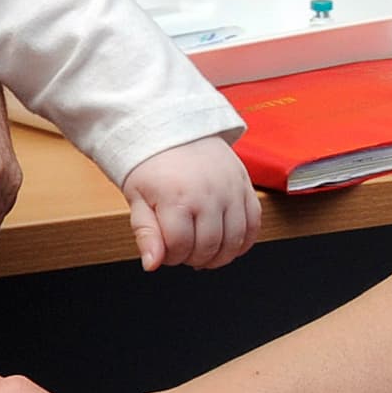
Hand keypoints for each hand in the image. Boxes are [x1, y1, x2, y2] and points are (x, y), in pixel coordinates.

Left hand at [119, 136, 260, 269]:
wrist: (175, 128)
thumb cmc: (153, 163)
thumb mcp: (138, 198)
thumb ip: (146, 233)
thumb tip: (152, 264)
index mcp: (177, 197)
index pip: (179, 247)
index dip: (170, 257)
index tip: (165, 251)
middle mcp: (209, 194)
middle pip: (208, 247)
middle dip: (193, 258)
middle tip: (183, 251)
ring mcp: (231, 190)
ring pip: (234, 241)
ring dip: (219, 256)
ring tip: (204, 252)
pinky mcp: (246, 186)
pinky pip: (254, 225)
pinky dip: (243, 242)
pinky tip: (227, 244)